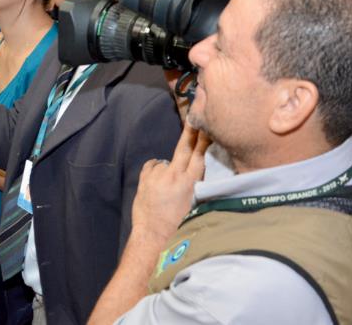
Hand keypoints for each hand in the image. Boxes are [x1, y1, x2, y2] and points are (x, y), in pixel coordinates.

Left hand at [131, 123, 210, 242]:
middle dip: (190, 132)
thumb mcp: (191, 203)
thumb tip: (193, 167)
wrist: (152, 234)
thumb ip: (192, 183)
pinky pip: (152, 166)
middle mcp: (174, 177)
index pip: (199, 157)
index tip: (206, 126)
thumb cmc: (176, 223)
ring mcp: (158, 176)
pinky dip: (155, 171)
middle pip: (184, 149)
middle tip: (194, 116)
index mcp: (189, 185)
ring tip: (165, 188)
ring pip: (165, 162)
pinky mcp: (145, 178)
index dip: (203, 140)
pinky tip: (156, 184)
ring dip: (167, 169)